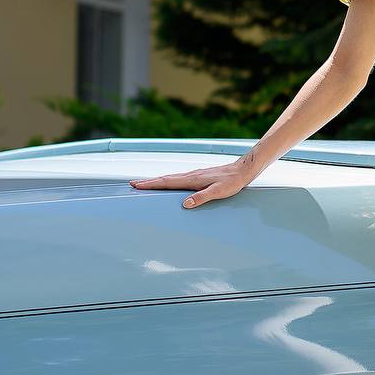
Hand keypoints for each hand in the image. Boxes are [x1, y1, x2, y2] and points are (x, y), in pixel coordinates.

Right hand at [128, 161, 251, 208]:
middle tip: (133, 184)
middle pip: (165, 179)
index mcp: (192, 179)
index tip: (136, 185)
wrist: (242, 170)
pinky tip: (168, 184)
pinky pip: (178, 179)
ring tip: (145, 184)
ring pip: (171, 179)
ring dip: (157, 181)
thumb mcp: (218, 192)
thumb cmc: (232, 182)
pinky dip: (168, 181)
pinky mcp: (199, 177)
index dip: (151, 185)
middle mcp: (191, 175)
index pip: (167, 182)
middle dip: (148, 182)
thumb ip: (202, 197)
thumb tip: (185, 204)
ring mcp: (194, 175)